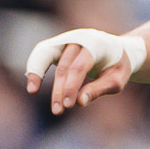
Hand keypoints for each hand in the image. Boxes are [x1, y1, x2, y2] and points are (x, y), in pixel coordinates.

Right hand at [24, 27, 143, 113]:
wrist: (117, 49)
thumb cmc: (118, 66)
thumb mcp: (117, 80)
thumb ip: (99, 90)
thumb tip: (79, 102)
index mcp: (97, 45)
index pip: (79, 67)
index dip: (71, 87)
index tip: (69, 105)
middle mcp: (79, 38)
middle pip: (64, 66)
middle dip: (59, 89)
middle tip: (58, 111)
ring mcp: (67, 39)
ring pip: (47, 54)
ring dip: (38, 73)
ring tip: (32, 90)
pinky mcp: (59, 44)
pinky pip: (42, 53)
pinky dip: (35, 65)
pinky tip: (31, 82)